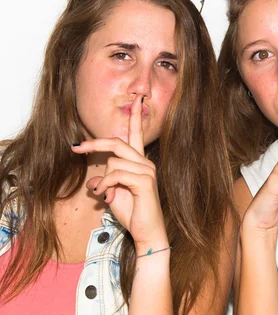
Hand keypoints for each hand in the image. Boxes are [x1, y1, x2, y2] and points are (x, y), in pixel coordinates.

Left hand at [72, 94, 167, 247]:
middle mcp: (145, 163)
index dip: (134, 117)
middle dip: (94, 144)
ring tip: (104, 195)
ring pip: (113, 162)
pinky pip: (115, 174)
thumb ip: (106, 179)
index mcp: (139, 162)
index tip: (137, 98)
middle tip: (75, 148)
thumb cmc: (132, 212)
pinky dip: (106, 185)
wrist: (146, 232)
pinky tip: (108, 197)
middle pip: (117, 143)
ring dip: (102, 180)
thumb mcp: (113, 192)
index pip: (137, 134)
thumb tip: (95, 178)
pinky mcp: (144, 181)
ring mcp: (147, 171)